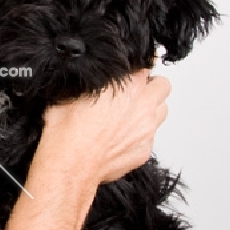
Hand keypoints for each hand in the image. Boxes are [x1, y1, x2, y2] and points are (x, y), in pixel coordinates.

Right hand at [41, 69, 170, 186]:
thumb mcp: (70, 91)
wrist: (70, 164)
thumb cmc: (67, 130)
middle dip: (151, 87)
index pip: (146, 65)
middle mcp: (142, 106)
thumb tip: (88, 75)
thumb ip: (90, 80)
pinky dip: (140, 136)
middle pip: (162, 86)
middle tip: (134, 92)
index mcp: (127, 85)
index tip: (129, 72)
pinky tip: (121, 138)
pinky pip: (150, 138)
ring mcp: (146, 130)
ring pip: (162, 111)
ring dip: (150, 110)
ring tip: (131, 115)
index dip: (135, 69)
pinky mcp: (144, 151)